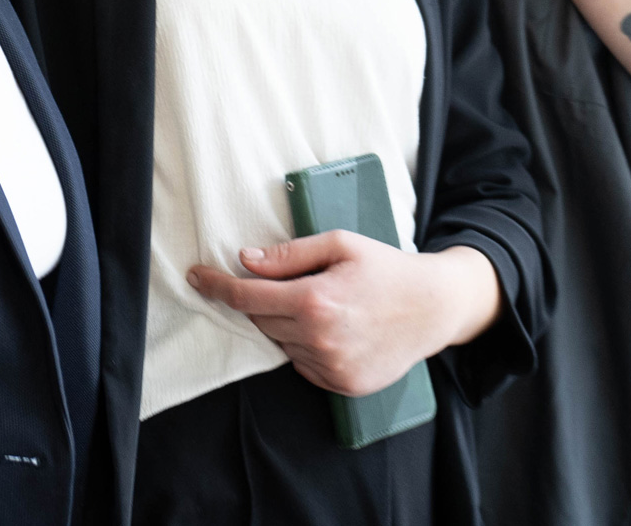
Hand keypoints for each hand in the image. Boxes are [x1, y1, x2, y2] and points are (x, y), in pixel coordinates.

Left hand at [187, 234, 499, 397]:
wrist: (435, 308)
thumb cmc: (387, 269)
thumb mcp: (340, 244)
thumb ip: (289, 255)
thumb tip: (245, 260)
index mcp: (315, 301)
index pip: (247, 298)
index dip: (217, 287)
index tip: (196, 277)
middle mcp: (320, 339)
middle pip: (262, 321)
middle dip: (262, 300)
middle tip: (291, 284)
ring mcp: (332, 367)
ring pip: (282, 344)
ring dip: (286, 325)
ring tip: (321, 305)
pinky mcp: (343, 385)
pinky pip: (303, 365)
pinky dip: (305, 346)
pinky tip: (332, 329)